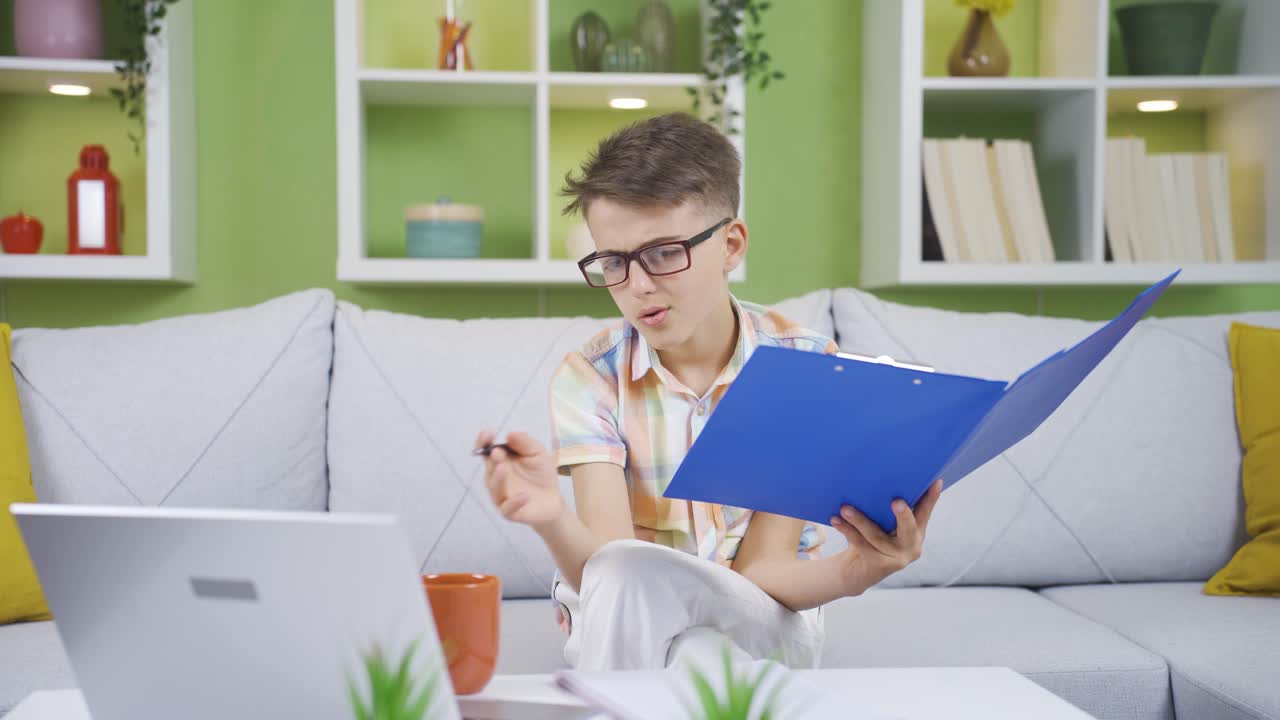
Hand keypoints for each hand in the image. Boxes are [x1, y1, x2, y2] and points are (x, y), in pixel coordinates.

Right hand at [475, 429, 564, 529]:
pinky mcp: (509, 512)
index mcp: (500, 461)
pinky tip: (524, 496)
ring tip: (503, 468)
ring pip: (494, 488)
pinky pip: (507, 508)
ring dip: (497, 478)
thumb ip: (525, 442)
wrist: (553, 500)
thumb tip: (509, 435)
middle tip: (497, 453)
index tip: (488, 433)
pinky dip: (513, 502)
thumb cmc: (542, 474)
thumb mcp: (538, 452)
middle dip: (492, 460)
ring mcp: (501, 495)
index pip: (487, 450)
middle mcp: (497, 478)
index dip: (484, 442)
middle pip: (489, 468)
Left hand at [829, 478, 942, 596]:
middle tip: (896, 501)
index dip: (932, 496)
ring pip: (877, 536)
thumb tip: (881, 475)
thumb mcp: (887, 524)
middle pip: (908, 528)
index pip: (926, 511)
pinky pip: (861, 544)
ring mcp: (897, 558)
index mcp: (918, 531)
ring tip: (845, 508)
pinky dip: (847, 530)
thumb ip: (889, 509)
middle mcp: (912, 545)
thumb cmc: (875, 536)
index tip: (935, 481)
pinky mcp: (879, 565)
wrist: (861, 570)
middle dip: (903, 515)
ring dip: (860, 520)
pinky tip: (836, 519)